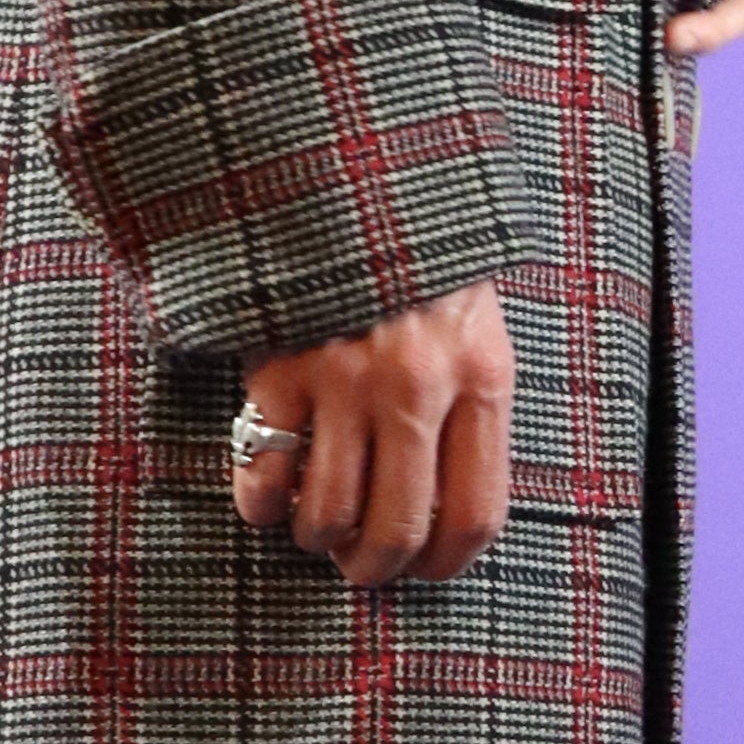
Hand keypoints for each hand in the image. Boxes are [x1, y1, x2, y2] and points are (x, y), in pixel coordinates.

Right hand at [233, 279, 514, 586]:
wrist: (342, 171)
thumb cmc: (415, 256)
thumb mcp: (472, 321)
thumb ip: (470, 400)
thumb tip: (449, 504)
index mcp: (482, 376)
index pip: (476, 515)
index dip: (445, 565)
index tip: (423, 572)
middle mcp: (419, 386)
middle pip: (398, 530)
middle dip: (373, 567)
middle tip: (358, 566)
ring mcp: (345, 379)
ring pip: (328, 514)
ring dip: (317, 538)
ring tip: (314, 528)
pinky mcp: (279, 369)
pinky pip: (266, 474)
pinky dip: (261, 503)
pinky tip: (266, 496)